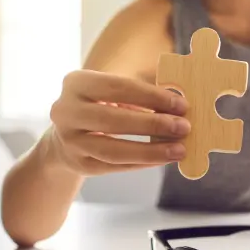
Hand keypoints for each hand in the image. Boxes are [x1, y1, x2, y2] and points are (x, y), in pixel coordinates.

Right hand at [49, 70, 190, 175]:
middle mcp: (65, 111)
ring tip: (179, 150)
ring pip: (113, 150)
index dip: (153, 97)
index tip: (182, 105)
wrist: (68, 134)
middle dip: (153, 124)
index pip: (119, 87)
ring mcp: (69, 141)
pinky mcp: (78, 164)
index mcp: (77, 83)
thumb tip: (180, 105)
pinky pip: (115, 166)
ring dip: (151, 151)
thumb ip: (145, 93)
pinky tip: (164, 159)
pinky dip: (143, 163)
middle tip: (184, 127)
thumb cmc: (103, 104)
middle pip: (114, 120)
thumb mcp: (116, 90)